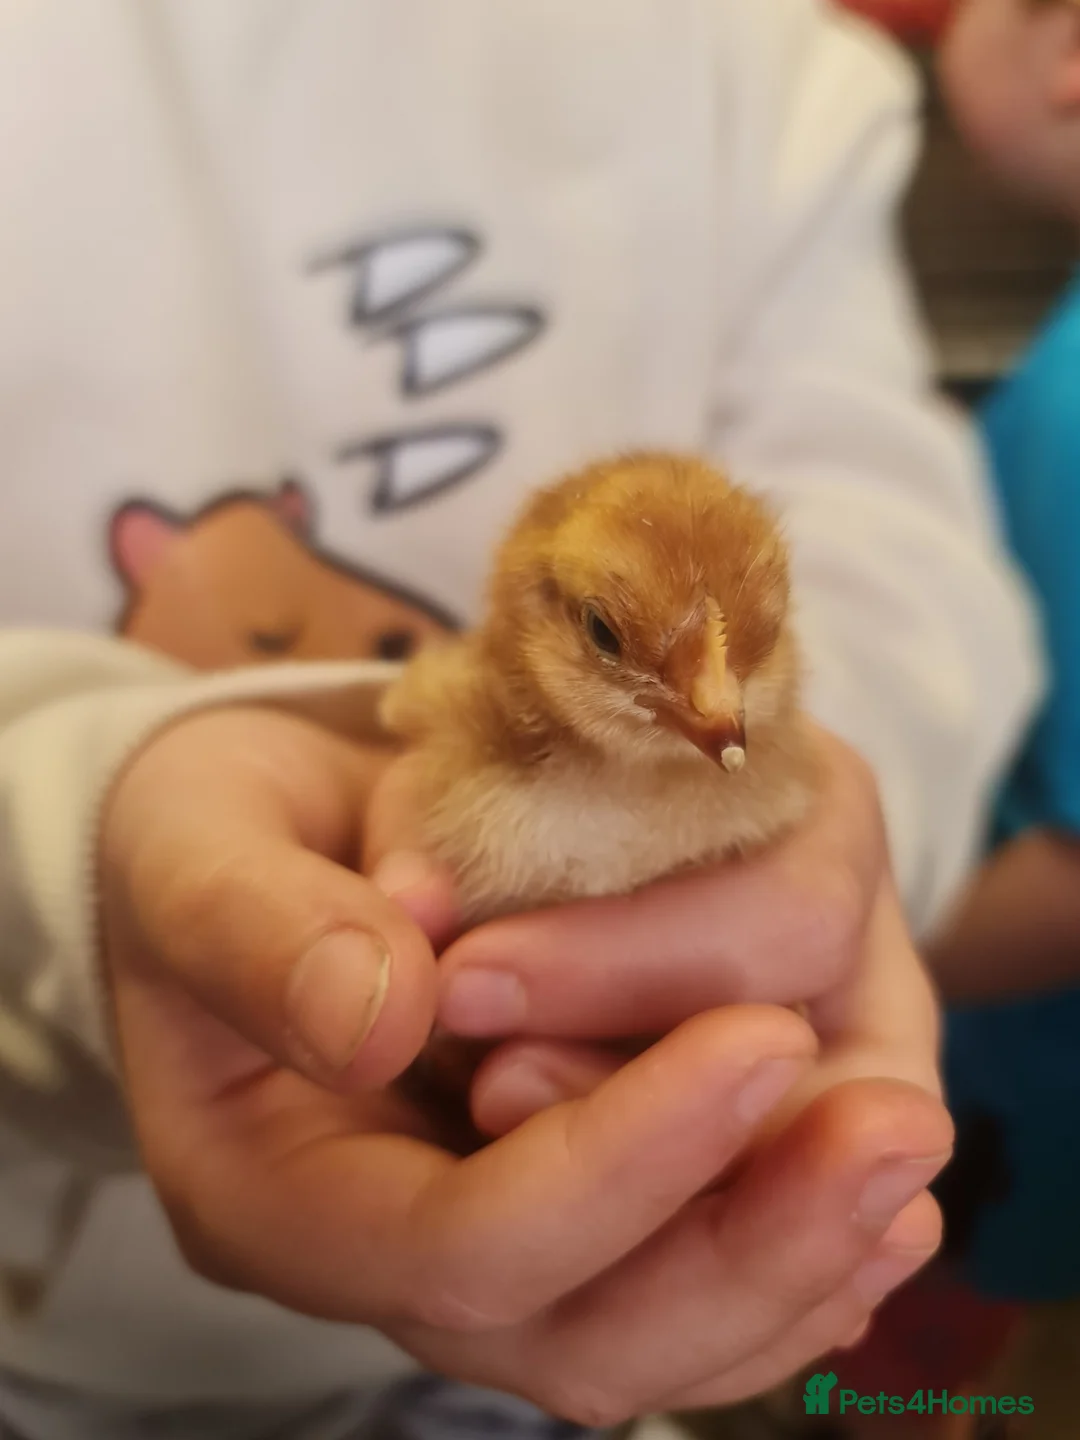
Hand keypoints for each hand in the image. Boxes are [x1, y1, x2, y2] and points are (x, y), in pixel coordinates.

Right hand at [101, 706, 947, 1424]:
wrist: (264, 842)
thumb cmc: (216, 841)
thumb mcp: (194, 848)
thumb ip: (261, 931)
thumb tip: (385, 1012)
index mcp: (282, 1191)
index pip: (467, 1243)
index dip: (618, 1160)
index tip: (753, 1040)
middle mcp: (400, 1240)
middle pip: (592, 1336)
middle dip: (752, 1239)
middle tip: (896, 1131)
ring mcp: (496, 1220)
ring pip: (665, 1327)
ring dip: (799, 1245)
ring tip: (906, 1139)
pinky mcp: (573, 1174)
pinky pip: (693, 1279)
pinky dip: (795, 1248)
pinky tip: (880, 1193)